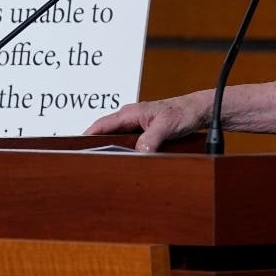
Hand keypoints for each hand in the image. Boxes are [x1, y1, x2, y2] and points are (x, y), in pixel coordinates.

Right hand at [83, 91, 210, 151]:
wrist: (199, 110)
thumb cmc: (183, 111)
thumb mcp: (167, 125)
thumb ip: (152, 138)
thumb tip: (139, 152)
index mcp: (130, 112)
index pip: (101, 125)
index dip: (87, 136)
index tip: (75, 149)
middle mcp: (130, 118)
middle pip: (105, 133)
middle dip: (94, 145)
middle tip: (84, 161)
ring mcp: (136, 126)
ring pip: (116, 138)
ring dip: (109, 148)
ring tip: (99, 164)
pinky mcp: (144, 133)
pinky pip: (127, 143)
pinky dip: (122, 151)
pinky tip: (121, 162)